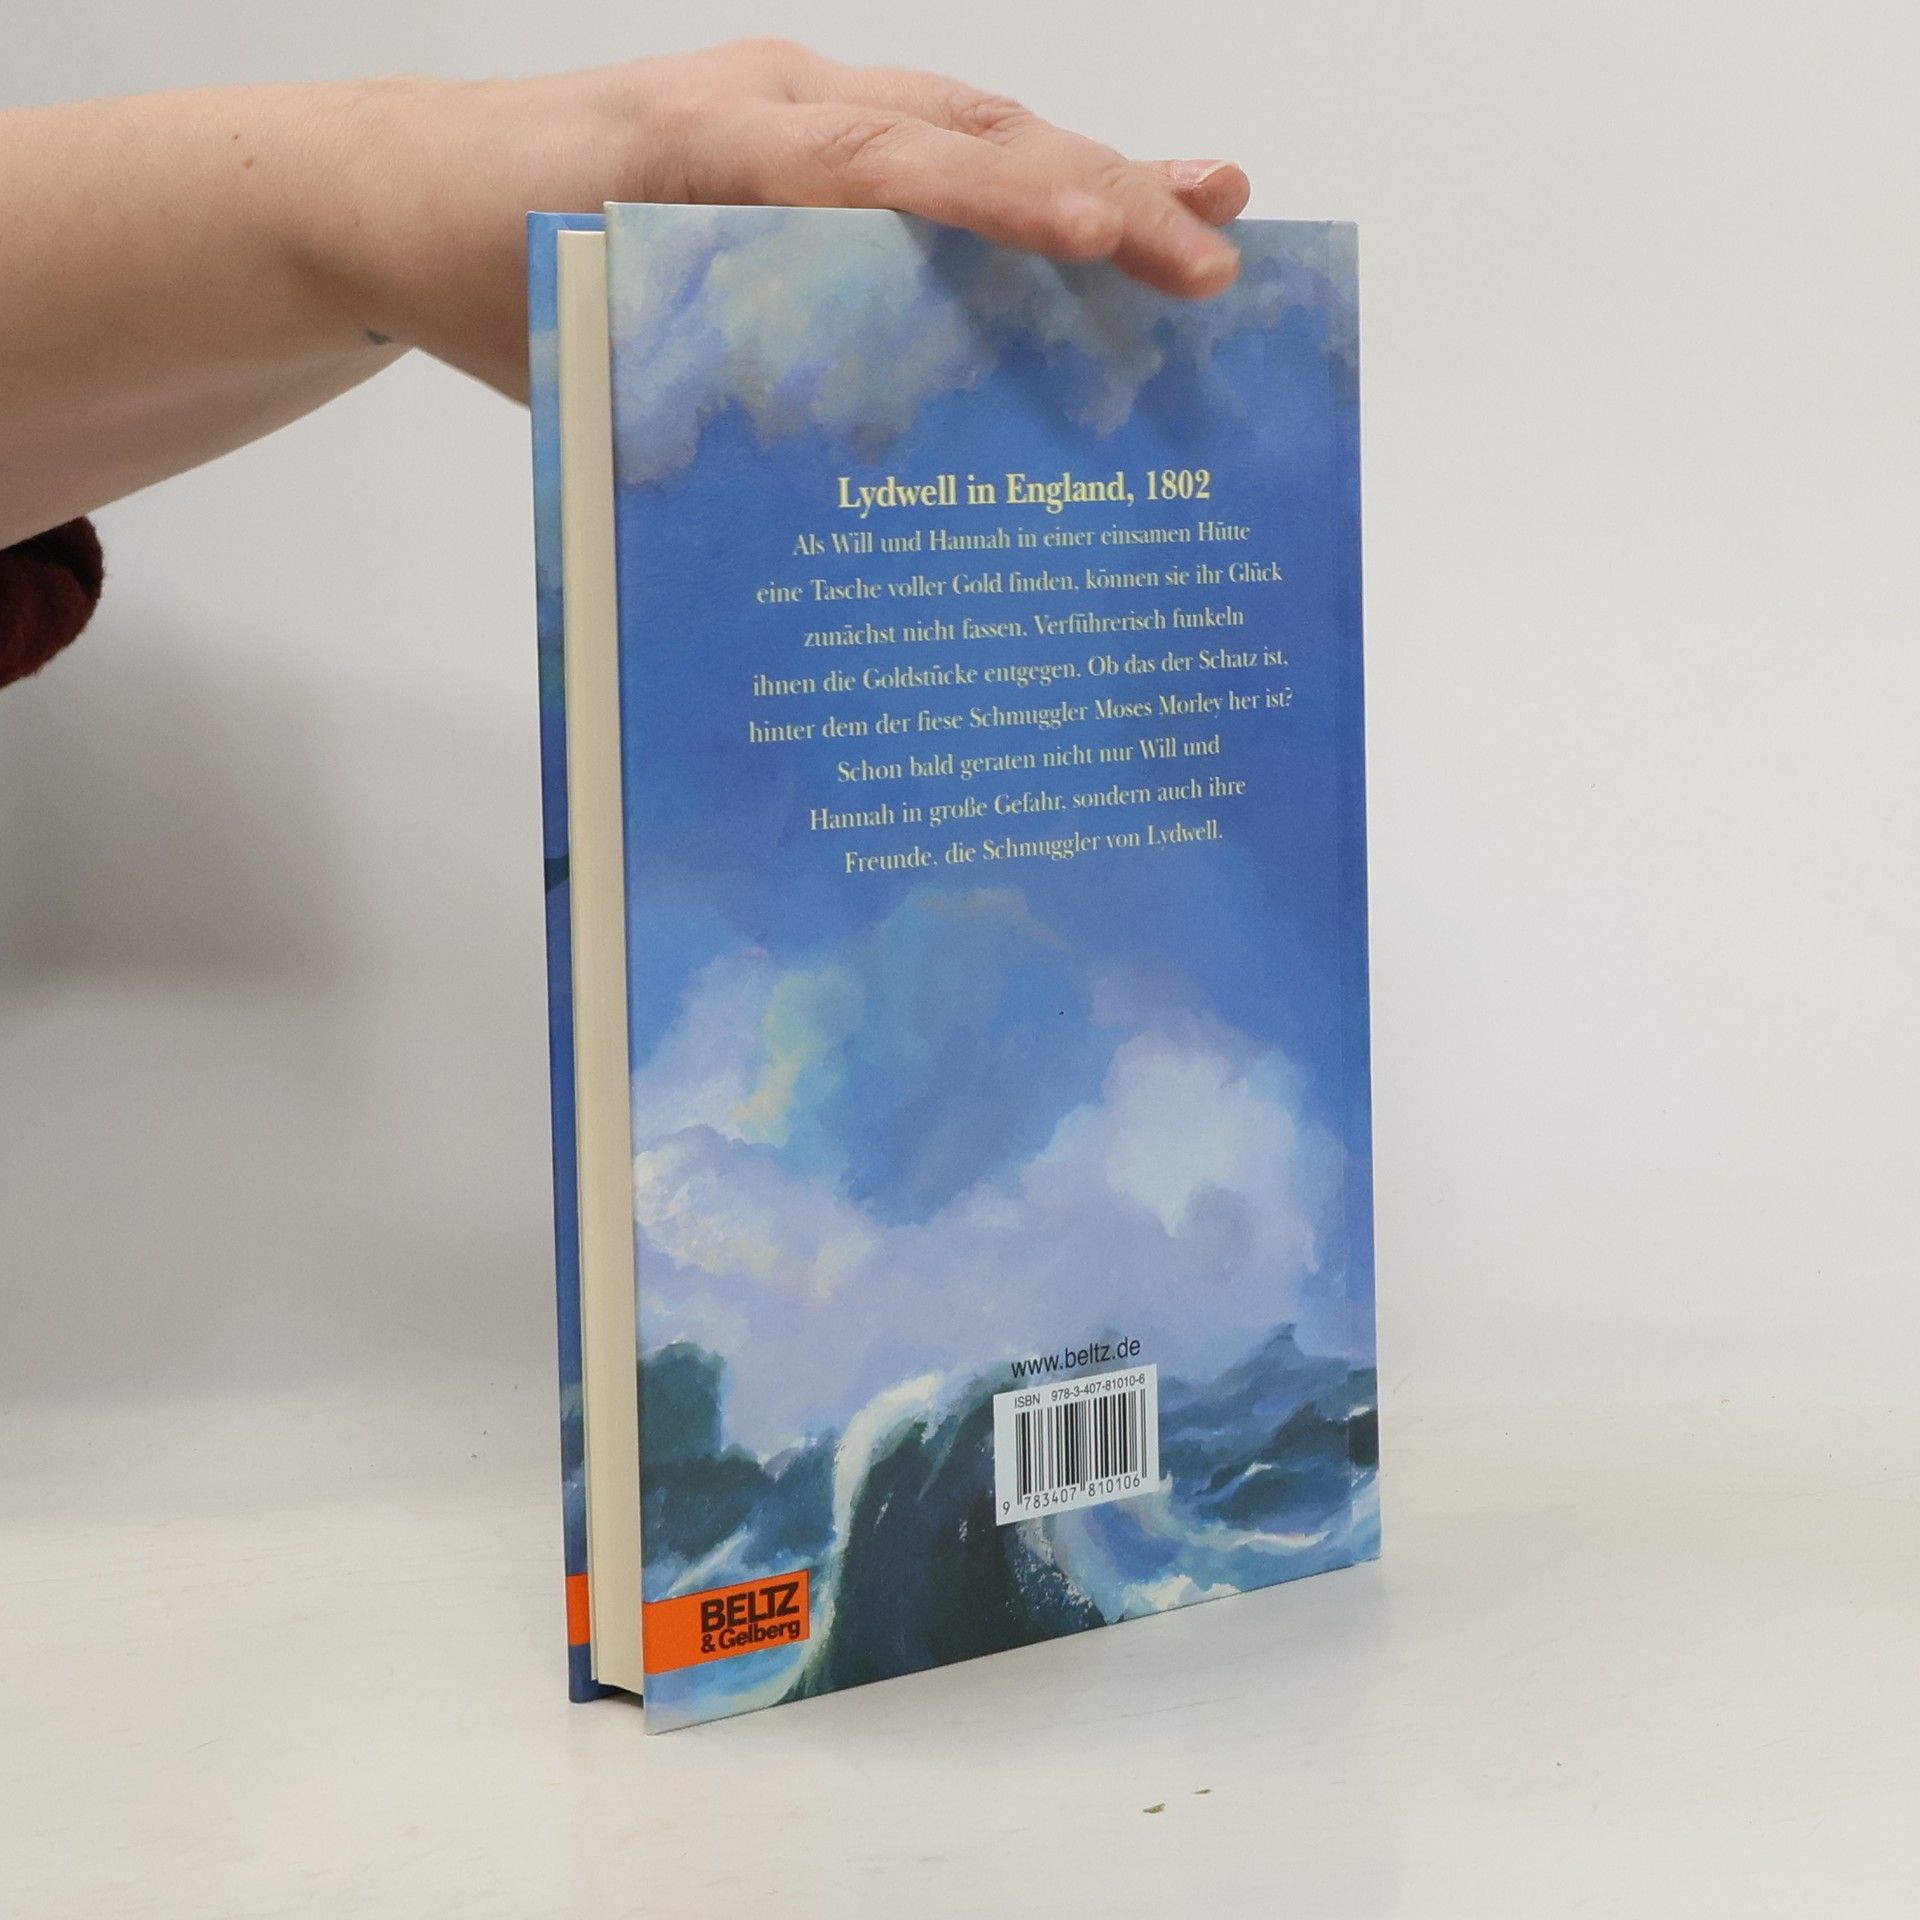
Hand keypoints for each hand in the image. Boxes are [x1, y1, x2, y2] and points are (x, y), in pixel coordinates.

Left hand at [314, 40, 1251, 397]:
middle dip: (1101, 188)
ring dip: (1083, 168)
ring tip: (1204, 206)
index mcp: (711, 152)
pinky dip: (1014, 176)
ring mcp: (786, 104)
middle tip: (1217, 257)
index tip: (1116, 234)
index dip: (1013, 202)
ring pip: (962, 122)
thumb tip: (838, 497)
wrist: (401, 189)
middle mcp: (768, 106)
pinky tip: (1089, 201)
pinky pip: (924, 143)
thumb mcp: (580, 347)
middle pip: (965, 130)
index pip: (891, 166)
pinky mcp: (791, 129)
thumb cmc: (483, 270)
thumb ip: (699, 390)